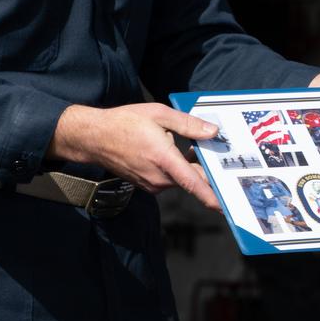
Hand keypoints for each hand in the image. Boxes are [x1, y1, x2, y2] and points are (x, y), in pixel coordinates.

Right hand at [48, 103, 220, 207]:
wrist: (94, 137)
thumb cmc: (125, 122)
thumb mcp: (159, 114)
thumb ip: (188, 124)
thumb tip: (212, 132)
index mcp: (164, 159)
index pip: (193, 182)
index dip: (210, 196)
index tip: (225, 207)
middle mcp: (158, 177)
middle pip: (192, 178)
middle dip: (204, 167)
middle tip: (209, 149)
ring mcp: (152, 184)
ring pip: (181, 178)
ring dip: (187, 166)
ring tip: (180, 144)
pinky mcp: (147, 185)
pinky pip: (170, 179)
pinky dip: (175, 169)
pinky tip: (169, 152)